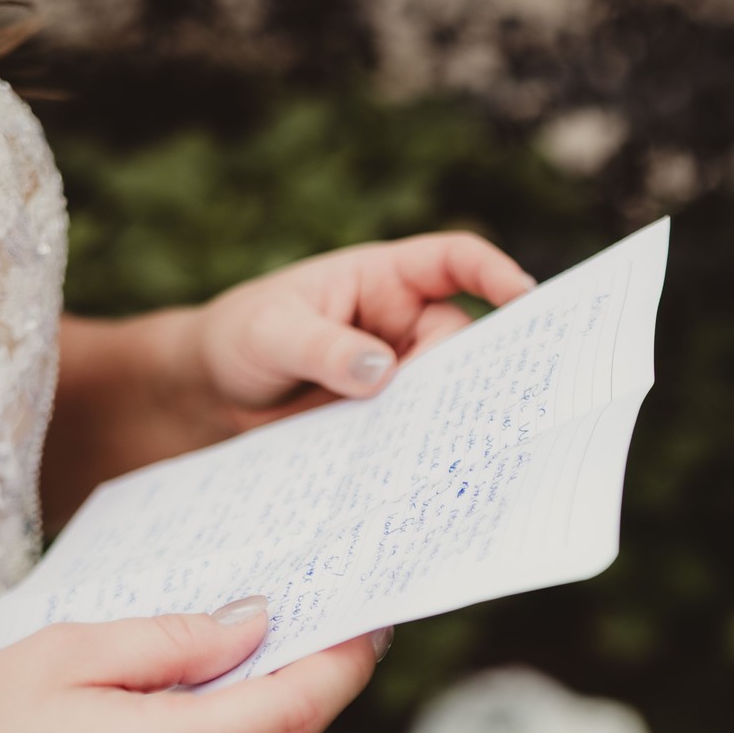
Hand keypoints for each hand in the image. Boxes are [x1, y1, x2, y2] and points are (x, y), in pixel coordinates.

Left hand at [189, 231, 536, 415]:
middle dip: (469, 367)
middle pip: (459, 340)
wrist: (209, 398)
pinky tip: (418, 470)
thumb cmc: (238, 338)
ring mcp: (396, 376)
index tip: (524, 295)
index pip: (451, 262)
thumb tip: (382, 371)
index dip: (492, 272)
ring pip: (443, 392)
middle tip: (470, 401)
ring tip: (442, 444)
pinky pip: (416, 431)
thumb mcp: (270, 332)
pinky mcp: (385, 421)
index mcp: (381, 279)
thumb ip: (323, 348)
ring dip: (444, 414)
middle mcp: (400, 325)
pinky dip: (421, 447)